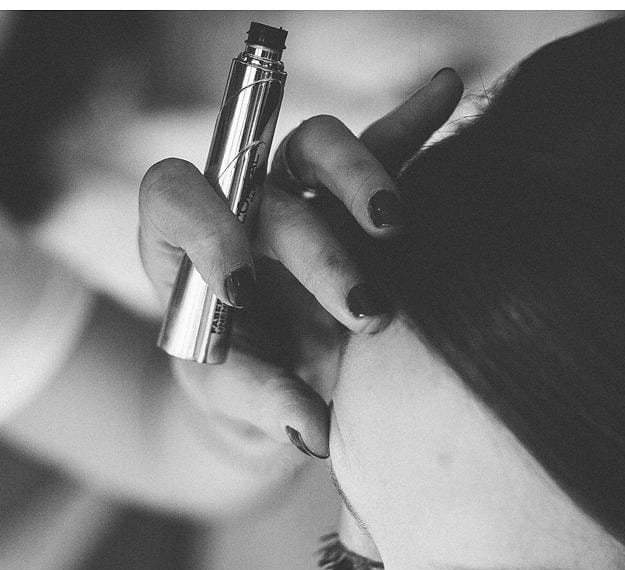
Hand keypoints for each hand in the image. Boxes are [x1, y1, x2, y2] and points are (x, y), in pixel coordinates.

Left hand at [138, 68, 464, 457]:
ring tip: (391, 228)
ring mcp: (302, 191)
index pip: (177, 195)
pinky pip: (386, 146)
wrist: (283, 382)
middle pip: (268, 187)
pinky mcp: (357, 197)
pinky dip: (415, 119)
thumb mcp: (232, 399)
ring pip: (319, 147)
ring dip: (359, 180)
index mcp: (187, 239)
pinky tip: (447, 87)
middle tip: (362, 313)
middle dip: (318, 252)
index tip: (241, 290)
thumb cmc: (241, 383)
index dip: (206, 228)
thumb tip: (312, 427)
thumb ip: (262, 403)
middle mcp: (243, 201)